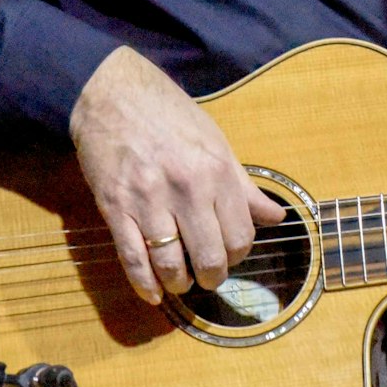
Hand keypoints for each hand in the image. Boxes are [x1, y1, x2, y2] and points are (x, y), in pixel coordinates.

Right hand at [69, 46, 286, 303]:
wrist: (111, 93)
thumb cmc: (167, 114)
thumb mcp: (214, 141)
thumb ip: (243, 185)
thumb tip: (276, 217)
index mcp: (216, 170)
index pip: (240, 234)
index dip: (239, 253)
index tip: (231, 253)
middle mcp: (186, 188)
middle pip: (209, 257)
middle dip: (212, 276)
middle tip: (208, 275)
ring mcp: (148, 200)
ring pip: (171, 264)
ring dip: (179, 282)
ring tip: (181, 281)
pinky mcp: (115, 208)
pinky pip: (133, 258)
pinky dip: (145, 284)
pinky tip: (153, 293)